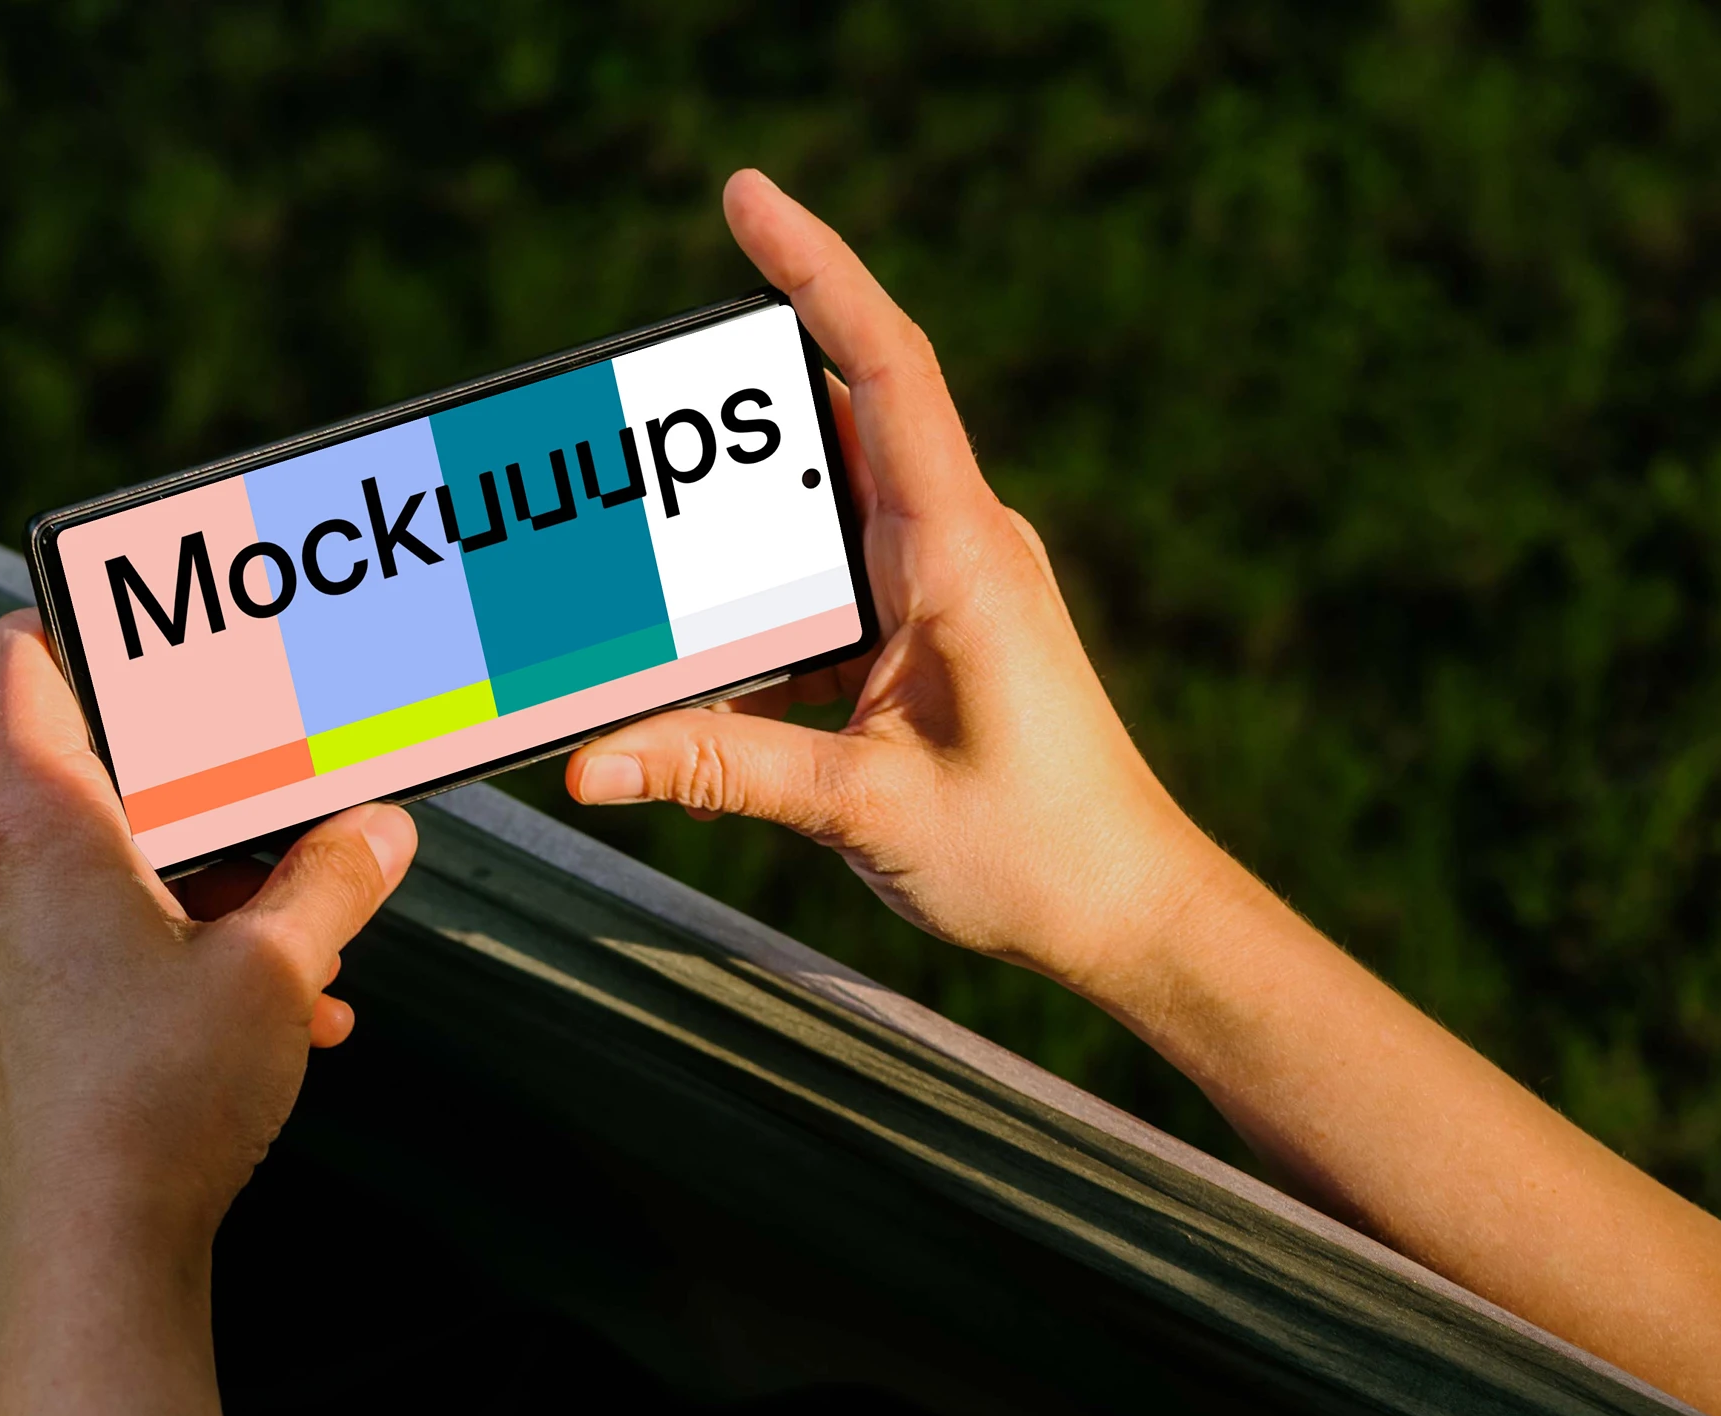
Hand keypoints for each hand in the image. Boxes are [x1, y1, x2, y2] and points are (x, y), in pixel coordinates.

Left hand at [0, 612, 418, 1261]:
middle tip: (306, 792)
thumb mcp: (277, 968)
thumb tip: (381, 828)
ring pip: (122, 868)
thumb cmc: (160, 1100)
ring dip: (225, 890)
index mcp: (37, 820)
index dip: (92, 616)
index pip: (26, 657)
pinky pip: (110, 943)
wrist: (90, 1250)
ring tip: (320, 935)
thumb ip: (336, 878)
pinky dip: (191, 953)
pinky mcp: (19, 1012)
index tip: (173, 619)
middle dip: (220, 790)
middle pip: (106, 769)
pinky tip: (290, 1010)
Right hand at [565, 172, 1200, 993]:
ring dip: (732, 530)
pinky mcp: (931, 631)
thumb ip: (722, 773)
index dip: (817, 269)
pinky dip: (756, 617)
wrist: (1128, 913)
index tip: (745, 198)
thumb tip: (592, 766)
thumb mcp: (864, 810)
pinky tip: (697, 676)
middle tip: (627, 424)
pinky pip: (825, 589)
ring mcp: (947, 583)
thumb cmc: (1035, 856)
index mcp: (962, 553)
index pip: (888, 367)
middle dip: (726, 415)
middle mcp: (959, 545)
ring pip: (817, 512)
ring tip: (642, 548)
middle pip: (832, 422)